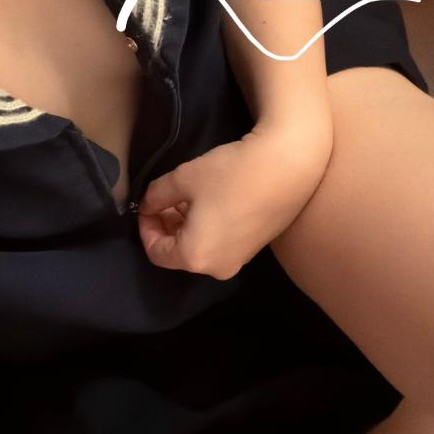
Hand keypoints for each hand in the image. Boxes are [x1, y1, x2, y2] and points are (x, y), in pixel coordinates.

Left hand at [137, 115, 332, 279]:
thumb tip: (148, 204)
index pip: (156, 253)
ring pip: (200, 248)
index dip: (146, 228)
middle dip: (166, 226)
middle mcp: (217, 268)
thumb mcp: (183, 179)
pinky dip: (207, 228)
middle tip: (163, 199)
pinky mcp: (255, 248)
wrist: (287, 165)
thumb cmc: (230, 174)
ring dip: (187, 226)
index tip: (145, 205)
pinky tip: (210, 202)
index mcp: (195, 257)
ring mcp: (239, 260)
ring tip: (186, 197)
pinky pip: (220, 244)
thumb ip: (156, 196)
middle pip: (179, 254)